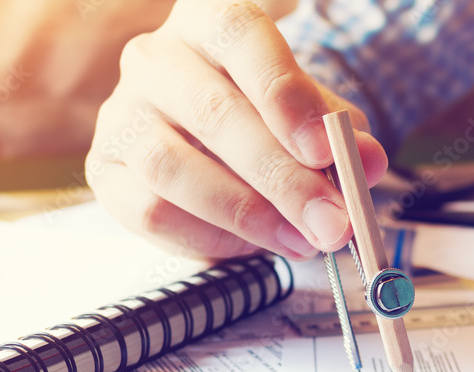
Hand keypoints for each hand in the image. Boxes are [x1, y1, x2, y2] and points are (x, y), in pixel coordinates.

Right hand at [86, 1, 387, 260]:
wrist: (202, 142)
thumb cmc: (261, 118)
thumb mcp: (309, 117)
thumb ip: (340, 136)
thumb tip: (368, 164)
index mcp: (210, 21)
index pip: (241, 36)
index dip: (285, 93)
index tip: (325, 151)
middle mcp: (156, 58)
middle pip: (213, 112)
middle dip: (282, 178)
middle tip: (329, 222)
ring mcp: (122, 113)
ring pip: (173, 167)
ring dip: (245, 214)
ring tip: (299, 241)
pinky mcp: (104, 170)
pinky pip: (150, 212)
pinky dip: (207, 238)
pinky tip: (249, 246)